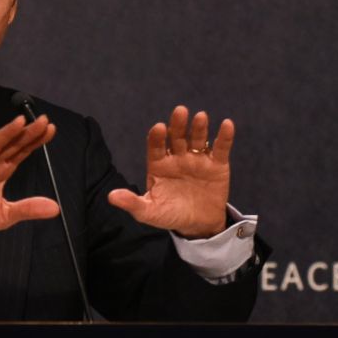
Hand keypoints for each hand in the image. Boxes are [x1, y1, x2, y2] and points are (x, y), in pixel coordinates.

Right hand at [0, 115, 59, 252]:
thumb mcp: (2, 216)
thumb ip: (27, 209)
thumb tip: (55, 208)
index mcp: (0, 171)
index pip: (21, 151)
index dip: (35, 140)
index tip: (51, 128)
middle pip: (10, 144)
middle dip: (27, 132)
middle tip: (43, 120)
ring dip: (5, 133)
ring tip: (20, 122)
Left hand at [108, 106, 232, 238]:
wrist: (198, 226)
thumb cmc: (170, 216)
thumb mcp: (149, 212)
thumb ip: (132, 203)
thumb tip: (111, 196)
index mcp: (159, 164)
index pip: (155, 146)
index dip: (157, 137)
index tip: (159, 128)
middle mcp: (177, 157)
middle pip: (177, 137)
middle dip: (178, 124)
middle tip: (180, 111)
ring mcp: (197, 159)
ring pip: (197, 139)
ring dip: (199, 127)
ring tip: (200, 117)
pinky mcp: (217, 165)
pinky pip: (220, 148)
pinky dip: (224, 137)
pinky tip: (227, 124)